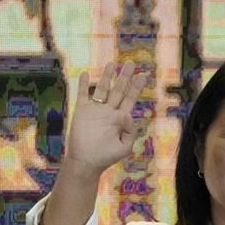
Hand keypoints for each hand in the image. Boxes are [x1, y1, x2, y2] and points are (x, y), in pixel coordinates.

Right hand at [64, 61, 153, 175]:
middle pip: (119, 90)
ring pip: (103, 88)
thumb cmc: (106, 157)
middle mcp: (109, 111)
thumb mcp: (125, 147)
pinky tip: (88, 74)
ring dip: (107, 76)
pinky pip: (83, 94)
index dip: (136, 87)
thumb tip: (128, 114)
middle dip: (125, 77)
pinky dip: (85, 84)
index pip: (130, 99)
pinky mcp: (82, 110)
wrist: (85, 162)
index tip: (143, 74)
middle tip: (131, 63)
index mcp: (120, 119)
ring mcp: (95, 110)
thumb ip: (130, 131)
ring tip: (112, 64)